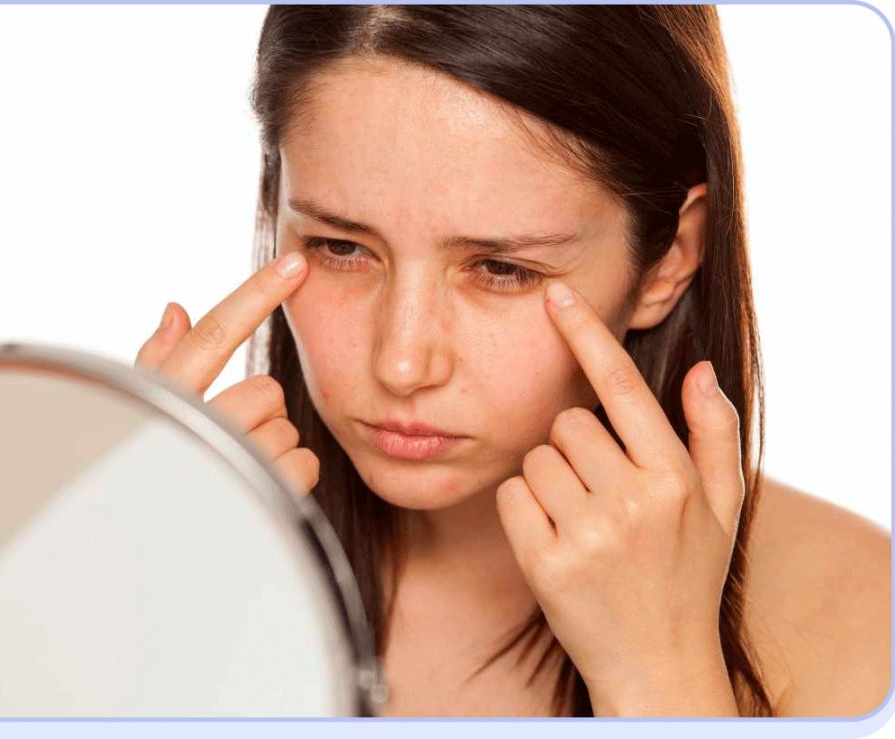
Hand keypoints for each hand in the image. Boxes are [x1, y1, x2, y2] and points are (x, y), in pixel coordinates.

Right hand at [134, 251, 319, 497]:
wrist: (148, 576)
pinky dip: (293, 478)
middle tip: (233, 442)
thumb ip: (160, 364)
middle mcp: (192, 431)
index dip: (256, 294)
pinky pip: (305, 463)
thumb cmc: (146, 486)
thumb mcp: (140, 419)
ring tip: (240, 475)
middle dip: (258, 413)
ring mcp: (227, 467)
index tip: (294, 263)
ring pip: (287, 426)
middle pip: (265, 389)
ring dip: (274, 448)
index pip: (214, 335)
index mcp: (164, 402)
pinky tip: (262, 495)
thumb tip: (177, 308)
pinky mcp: (259, 499)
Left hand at [495, 279, 742, 714]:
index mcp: (674, 477)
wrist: (657, 664)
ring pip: (535, 457)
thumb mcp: (722, 506)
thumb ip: (712, 433)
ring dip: (550, 480)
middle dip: (575, 448)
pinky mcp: (545, 564)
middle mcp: (632, 501)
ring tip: (582, 521)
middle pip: (567, 423)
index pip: (622, 387)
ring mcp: (588, 534)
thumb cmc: (686, 576)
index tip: (556, 296)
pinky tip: (555, 539)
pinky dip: (525, 510)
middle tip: (599, 493)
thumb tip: (699, 369)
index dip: (586, 336)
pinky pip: (512, 495)